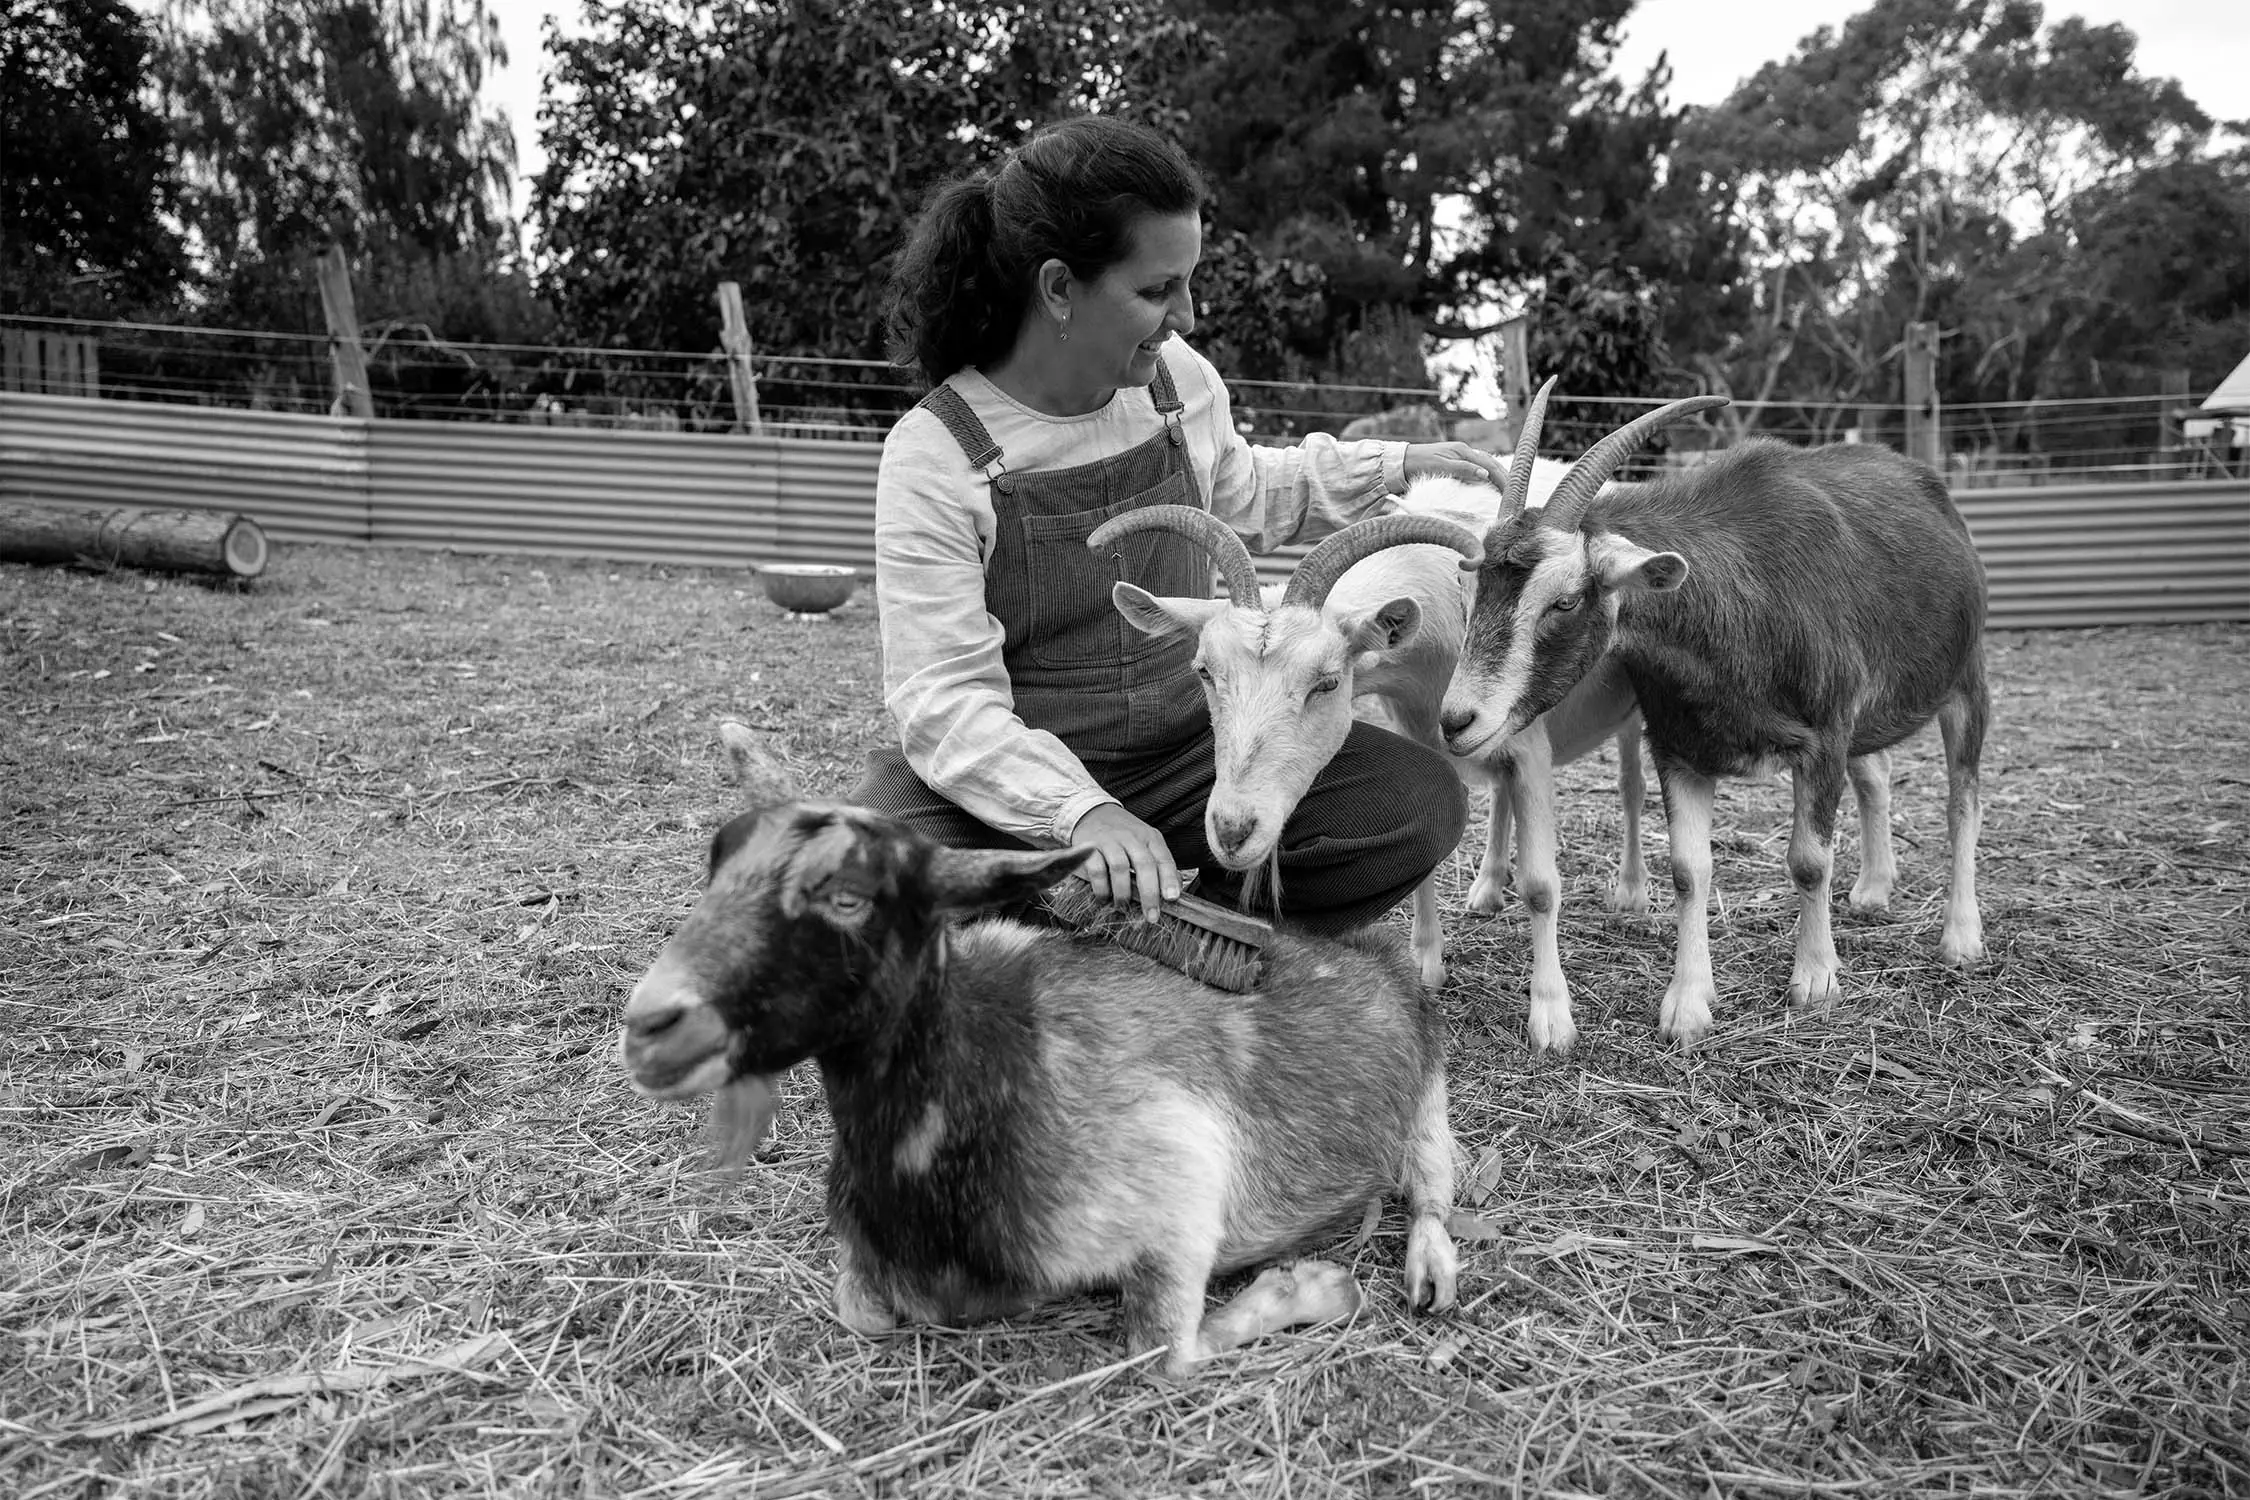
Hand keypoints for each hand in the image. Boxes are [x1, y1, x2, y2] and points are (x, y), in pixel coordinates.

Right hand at [1068, 803, 1179, 920]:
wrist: (1092, 813)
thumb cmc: (1123, 835)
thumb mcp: (1146, 843)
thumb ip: (1159, 865)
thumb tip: (1174, 893)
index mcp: (1150, 838)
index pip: (1164, 859)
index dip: (1169, 880)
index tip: (1172, 898)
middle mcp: (1132, 837)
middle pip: (1144, 864)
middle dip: (1149, 893)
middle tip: (1151, 915)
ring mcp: (1110, 840)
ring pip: (1120, 867)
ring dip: (1123, 893)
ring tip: (1123, 907)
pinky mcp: (1089, 846)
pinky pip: (1097, 869)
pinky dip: (1101, 887)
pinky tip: (1103, 898)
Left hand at [1403, 441, 1507, 487]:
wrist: (1402, 461)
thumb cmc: (1419, 464)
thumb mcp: (1441, 467)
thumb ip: (1464, 470)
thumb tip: (1486, 475)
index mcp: (1463, 451)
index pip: (1489, 465)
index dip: (1502, 479)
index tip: (1512, 491)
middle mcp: (1465, 451)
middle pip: (1492, 463)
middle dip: (1505, 476)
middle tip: (1516, 492)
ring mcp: (1461, 456)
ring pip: (1486, 464)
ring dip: (1498, 475)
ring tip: (1509, 488)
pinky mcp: (1456, 461)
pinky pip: (1478, 467)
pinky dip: (1488, 474)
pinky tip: (1491, 481)